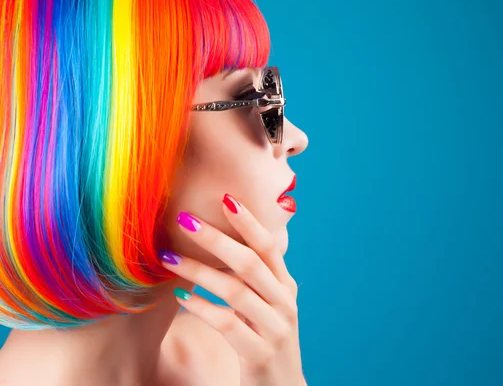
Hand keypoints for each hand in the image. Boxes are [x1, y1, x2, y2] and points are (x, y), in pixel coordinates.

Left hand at [159, 194, 305, 385]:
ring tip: (167, 259)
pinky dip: (202, 307)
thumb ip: (253, 277)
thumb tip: (221, 242)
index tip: (225, 198)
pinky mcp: (260, 353)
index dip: (248, 222)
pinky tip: (181, 297)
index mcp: (285, 286)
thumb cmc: (266, 337)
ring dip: (198, 271)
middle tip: (184, 220)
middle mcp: (285, 303)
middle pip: (250, 263)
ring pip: (235, 291)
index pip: (268, 247)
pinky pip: (227, 324)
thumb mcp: (267, 304)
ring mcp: (276, 328)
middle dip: (216, 239)